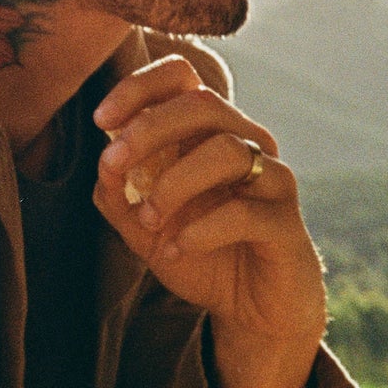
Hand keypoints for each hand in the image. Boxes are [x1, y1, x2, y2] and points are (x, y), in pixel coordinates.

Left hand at [92, 55, 325, 387]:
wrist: (249, 311)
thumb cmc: (198, 254)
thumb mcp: (142, 226)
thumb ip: (117, 193)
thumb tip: (106, 162)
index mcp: (210, 132)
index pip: (183, 77)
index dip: (139, 86)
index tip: (101, 120)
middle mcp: (246, 144)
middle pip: (203, 102)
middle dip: (149, 128)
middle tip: (113, 164)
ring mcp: (272, 180)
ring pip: (227, 150)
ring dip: (173, 183)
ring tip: (147, 220)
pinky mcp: (286, 223)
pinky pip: (243, 212)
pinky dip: (198, 230)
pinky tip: (174, 250)